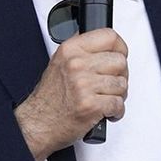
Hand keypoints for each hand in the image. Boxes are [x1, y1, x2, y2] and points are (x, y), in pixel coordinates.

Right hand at [14, 28, 127, 160]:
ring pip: (122, 84)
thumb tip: (104, 41)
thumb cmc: (51, 97)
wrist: (39, 123)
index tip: (119, 56)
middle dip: (120, 75)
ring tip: (104, 98)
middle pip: (120, 61)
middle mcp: (77, 65)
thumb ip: (81, 50)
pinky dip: (116, 111)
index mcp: (71, 50)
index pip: (109, 37)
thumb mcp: (60, 62)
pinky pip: (118, 104)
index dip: (120, 48)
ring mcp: (84, 85)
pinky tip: (105, 111)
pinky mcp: (91, 105)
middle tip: (110, 84)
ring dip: (118, 95)